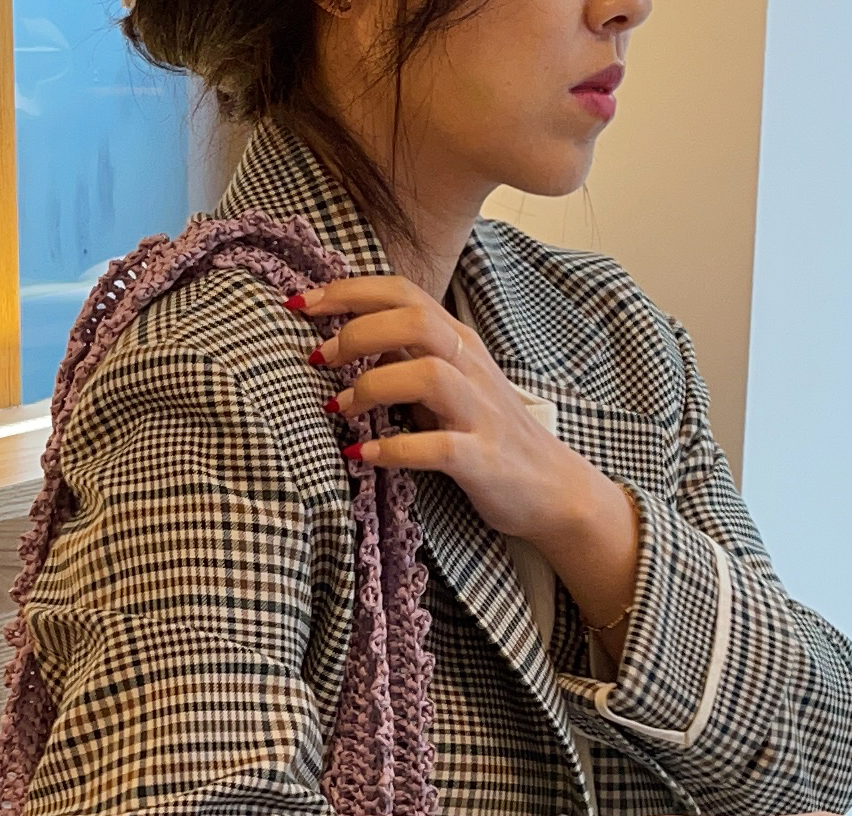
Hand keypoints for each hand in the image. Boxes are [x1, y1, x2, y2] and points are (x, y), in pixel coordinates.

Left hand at [292, 276, 639, 625]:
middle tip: (318, 358)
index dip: (348, 291)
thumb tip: (356, 345)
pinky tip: (360, 456)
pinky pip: (436, 447)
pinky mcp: (482, 460)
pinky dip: (392, 449)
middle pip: (414, 321)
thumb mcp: (448, 388)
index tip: (300, 303)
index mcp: (459, 342)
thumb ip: (408, 361)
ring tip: (337, 408)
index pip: (403, 293)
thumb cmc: (487, 436)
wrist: (552, 489)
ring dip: (371, 386)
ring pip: (428, 374)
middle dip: (356, 331)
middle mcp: (471, 367)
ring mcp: (479, 413)